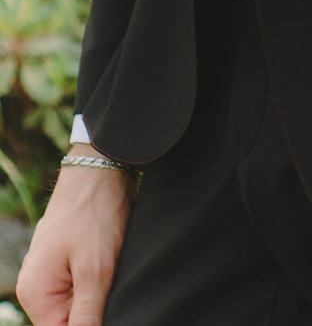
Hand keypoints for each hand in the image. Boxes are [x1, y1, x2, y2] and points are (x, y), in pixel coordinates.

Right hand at [16, 164, 134, 325]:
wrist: (101, 169)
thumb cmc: (95, 213)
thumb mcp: (95, 271)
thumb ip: (85, 316)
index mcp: (34, 293)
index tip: (106, 308)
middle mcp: (35, 286)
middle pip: (65, 322)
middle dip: (91, 313)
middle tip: (111, 287)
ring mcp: (49, 272)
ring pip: (74, 305)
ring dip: (95, 297)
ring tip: (110, 272)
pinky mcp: (64, 261)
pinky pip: (78, 287)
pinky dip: (96, 283)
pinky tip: (109, 264)